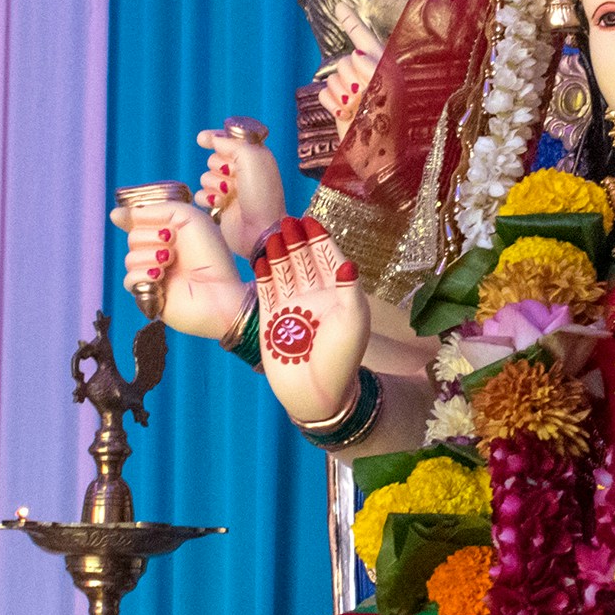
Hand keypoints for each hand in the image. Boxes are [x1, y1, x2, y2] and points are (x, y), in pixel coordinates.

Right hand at [109, 194, 251, 342]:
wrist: (219, 291)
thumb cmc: (210, 254)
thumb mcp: (188, 218)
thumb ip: (156, 210)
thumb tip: (117, 214)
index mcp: (169, 232)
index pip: (139, 220)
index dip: (132, 217)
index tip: (122, 215)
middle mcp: (160, 252)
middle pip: (132, 237)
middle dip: (150, 237)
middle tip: (171, 243)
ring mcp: (154, 274)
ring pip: (130, 258)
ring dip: (150, 256)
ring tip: (169, 261)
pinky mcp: (149, 294)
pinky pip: (129, 281)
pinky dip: (142, 275)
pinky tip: (160, 277)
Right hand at [195, 120, 287, 260]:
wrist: (260, 229)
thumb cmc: (261, 193)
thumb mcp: (251, 157)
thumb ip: (231, 143)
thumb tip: (213, 140)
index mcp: (254, 156)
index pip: (229, 140)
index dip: (215, 138)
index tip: (202, 139)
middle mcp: (242, 172)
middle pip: (213, 158)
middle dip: (219, 167)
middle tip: (233, 177)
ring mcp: (230, 190)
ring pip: (205, 177)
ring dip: (214, 184)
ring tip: (229, 194)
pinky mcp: (220, 206)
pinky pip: (200, 195)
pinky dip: (208, 199)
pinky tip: (220, 205)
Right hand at [253, 216, 369, 425]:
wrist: (316, 393)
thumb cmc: (341, 359)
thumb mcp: (353, 322)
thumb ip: (350, 290)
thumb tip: (348, 262)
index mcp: (338, 295)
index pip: (329, 260)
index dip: (321, 240)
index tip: (311, 221)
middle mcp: (315, 297)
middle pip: (305, 261)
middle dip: (298, 241)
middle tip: (288, 220)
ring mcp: (292, 307)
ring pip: (285, 271)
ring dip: (280, 252)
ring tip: (274, 234)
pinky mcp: (271, 318)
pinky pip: (266, 290)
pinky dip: (264, 273)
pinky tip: (261, 258)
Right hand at [313, 8, 384, 134]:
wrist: (379, 157)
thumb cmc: (390, 123)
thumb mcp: (388, 88)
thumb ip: (374, 64)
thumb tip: (356, 54)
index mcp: (384, 68)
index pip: (364, 38)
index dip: (351, 22)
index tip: (339, 6)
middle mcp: (368, 76)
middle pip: (344, 60)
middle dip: (351, 79)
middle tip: (365, 99)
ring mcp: (352, 91)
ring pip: (332, 77)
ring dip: (343, 95)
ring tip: (357, 110)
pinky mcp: (339, 106)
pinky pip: (324, 93)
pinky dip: (332, 104)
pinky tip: (345, 115)